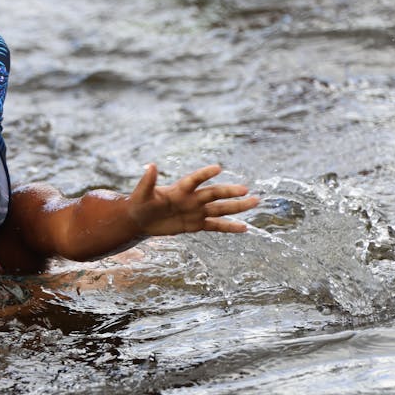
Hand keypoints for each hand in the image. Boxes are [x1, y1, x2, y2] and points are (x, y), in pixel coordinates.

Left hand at [127, 163, 258, 235]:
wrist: (140, 219)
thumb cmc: (139, 204)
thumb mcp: (140, 195)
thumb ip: (147, 182)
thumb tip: (150, 165)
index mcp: (179, 189)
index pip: (194, 180)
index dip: (204, 174)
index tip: (218, 168)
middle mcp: (192, 198)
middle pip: (213, 193)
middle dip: (229, 192)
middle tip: (245, 189)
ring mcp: (196, 211)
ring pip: (220, 208)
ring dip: (237, 206)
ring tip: (255, 202)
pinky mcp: (196, 224)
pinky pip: (215, 226)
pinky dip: (229, 227)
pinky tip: (244, 228)